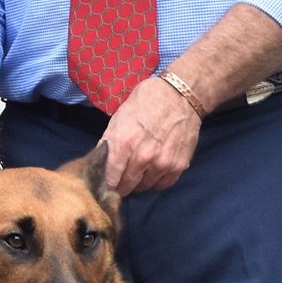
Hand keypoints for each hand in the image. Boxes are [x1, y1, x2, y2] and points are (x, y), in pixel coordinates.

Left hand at [95, 76, 201, 196]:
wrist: (180, 95)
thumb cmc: (146, 103)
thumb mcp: (119, 118)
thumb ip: (109, 142)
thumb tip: (101, 161)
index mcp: (124, 143)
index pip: (112, 177)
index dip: (108, 183)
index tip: (108, 184)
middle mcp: (144, 157)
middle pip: (128, 185)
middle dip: (122, 185)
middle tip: (121, 182)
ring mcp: (163, 163)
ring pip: (145, 186)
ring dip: (140, 183)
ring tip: (138, 173)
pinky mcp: (179, 165)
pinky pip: (163, 184)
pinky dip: (156, 182)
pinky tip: (153, 173)